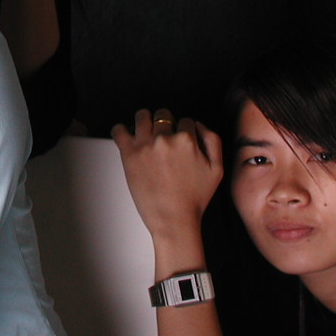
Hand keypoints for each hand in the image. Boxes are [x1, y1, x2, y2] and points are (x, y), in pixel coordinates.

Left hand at [112, 109, 223, 240]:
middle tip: (162, 135)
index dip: (183, 129)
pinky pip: (119, 131)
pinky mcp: (129, 154)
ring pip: (142, 117)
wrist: (173, 219)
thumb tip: (198, 124)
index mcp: (187, 140)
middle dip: (164, 122)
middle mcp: (165, 139)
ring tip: (144, 130)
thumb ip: (212, 140)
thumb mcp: (217, 169)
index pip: (185, 121)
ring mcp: (145, 145)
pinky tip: (125, 135)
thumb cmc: (195, 198)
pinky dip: (120, 129)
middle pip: (163, 116)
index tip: (179, 138)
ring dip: (144, 120)